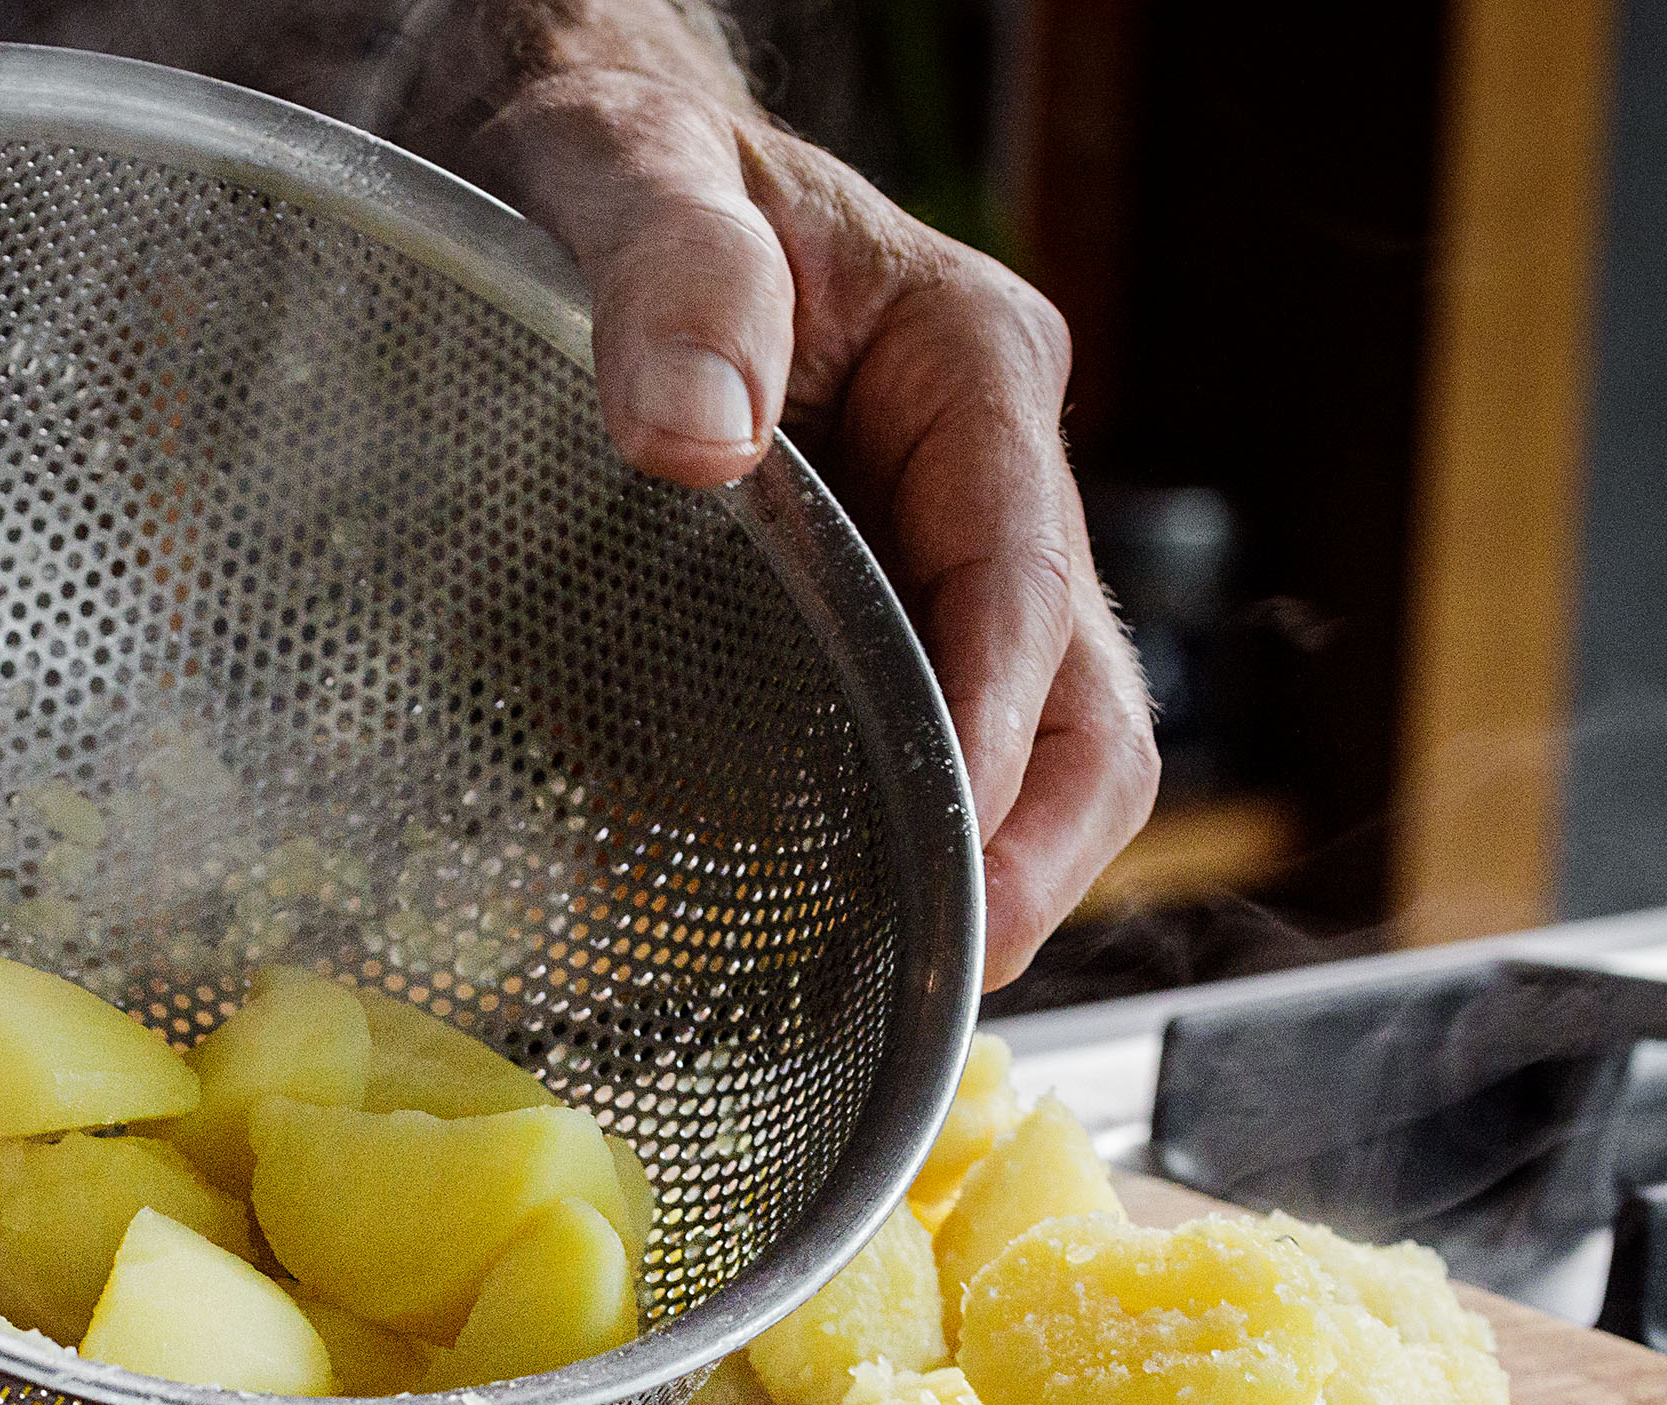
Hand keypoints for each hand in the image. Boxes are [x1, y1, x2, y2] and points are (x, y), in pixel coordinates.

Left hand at [468, 72, 1157, 983]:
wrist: (580, 153)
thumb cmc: (617, 160)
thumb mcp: (629, 179)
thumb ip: (672, 281)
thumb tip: (700, 436)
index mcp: (966, 371)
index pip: (1024, 587)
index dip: (1000, 741)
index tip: (947, 859)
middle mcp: (983, 478)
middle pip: (1085, 702)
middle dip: (1036, 854)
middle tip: (949, 979)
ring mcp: (940, 555)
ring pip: (1034, 747)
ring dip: (988, 871)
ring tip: (906, 989)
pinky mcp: (873, 616)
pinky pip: (932, 748)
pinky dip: (911, 844)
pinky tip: (829, 927)